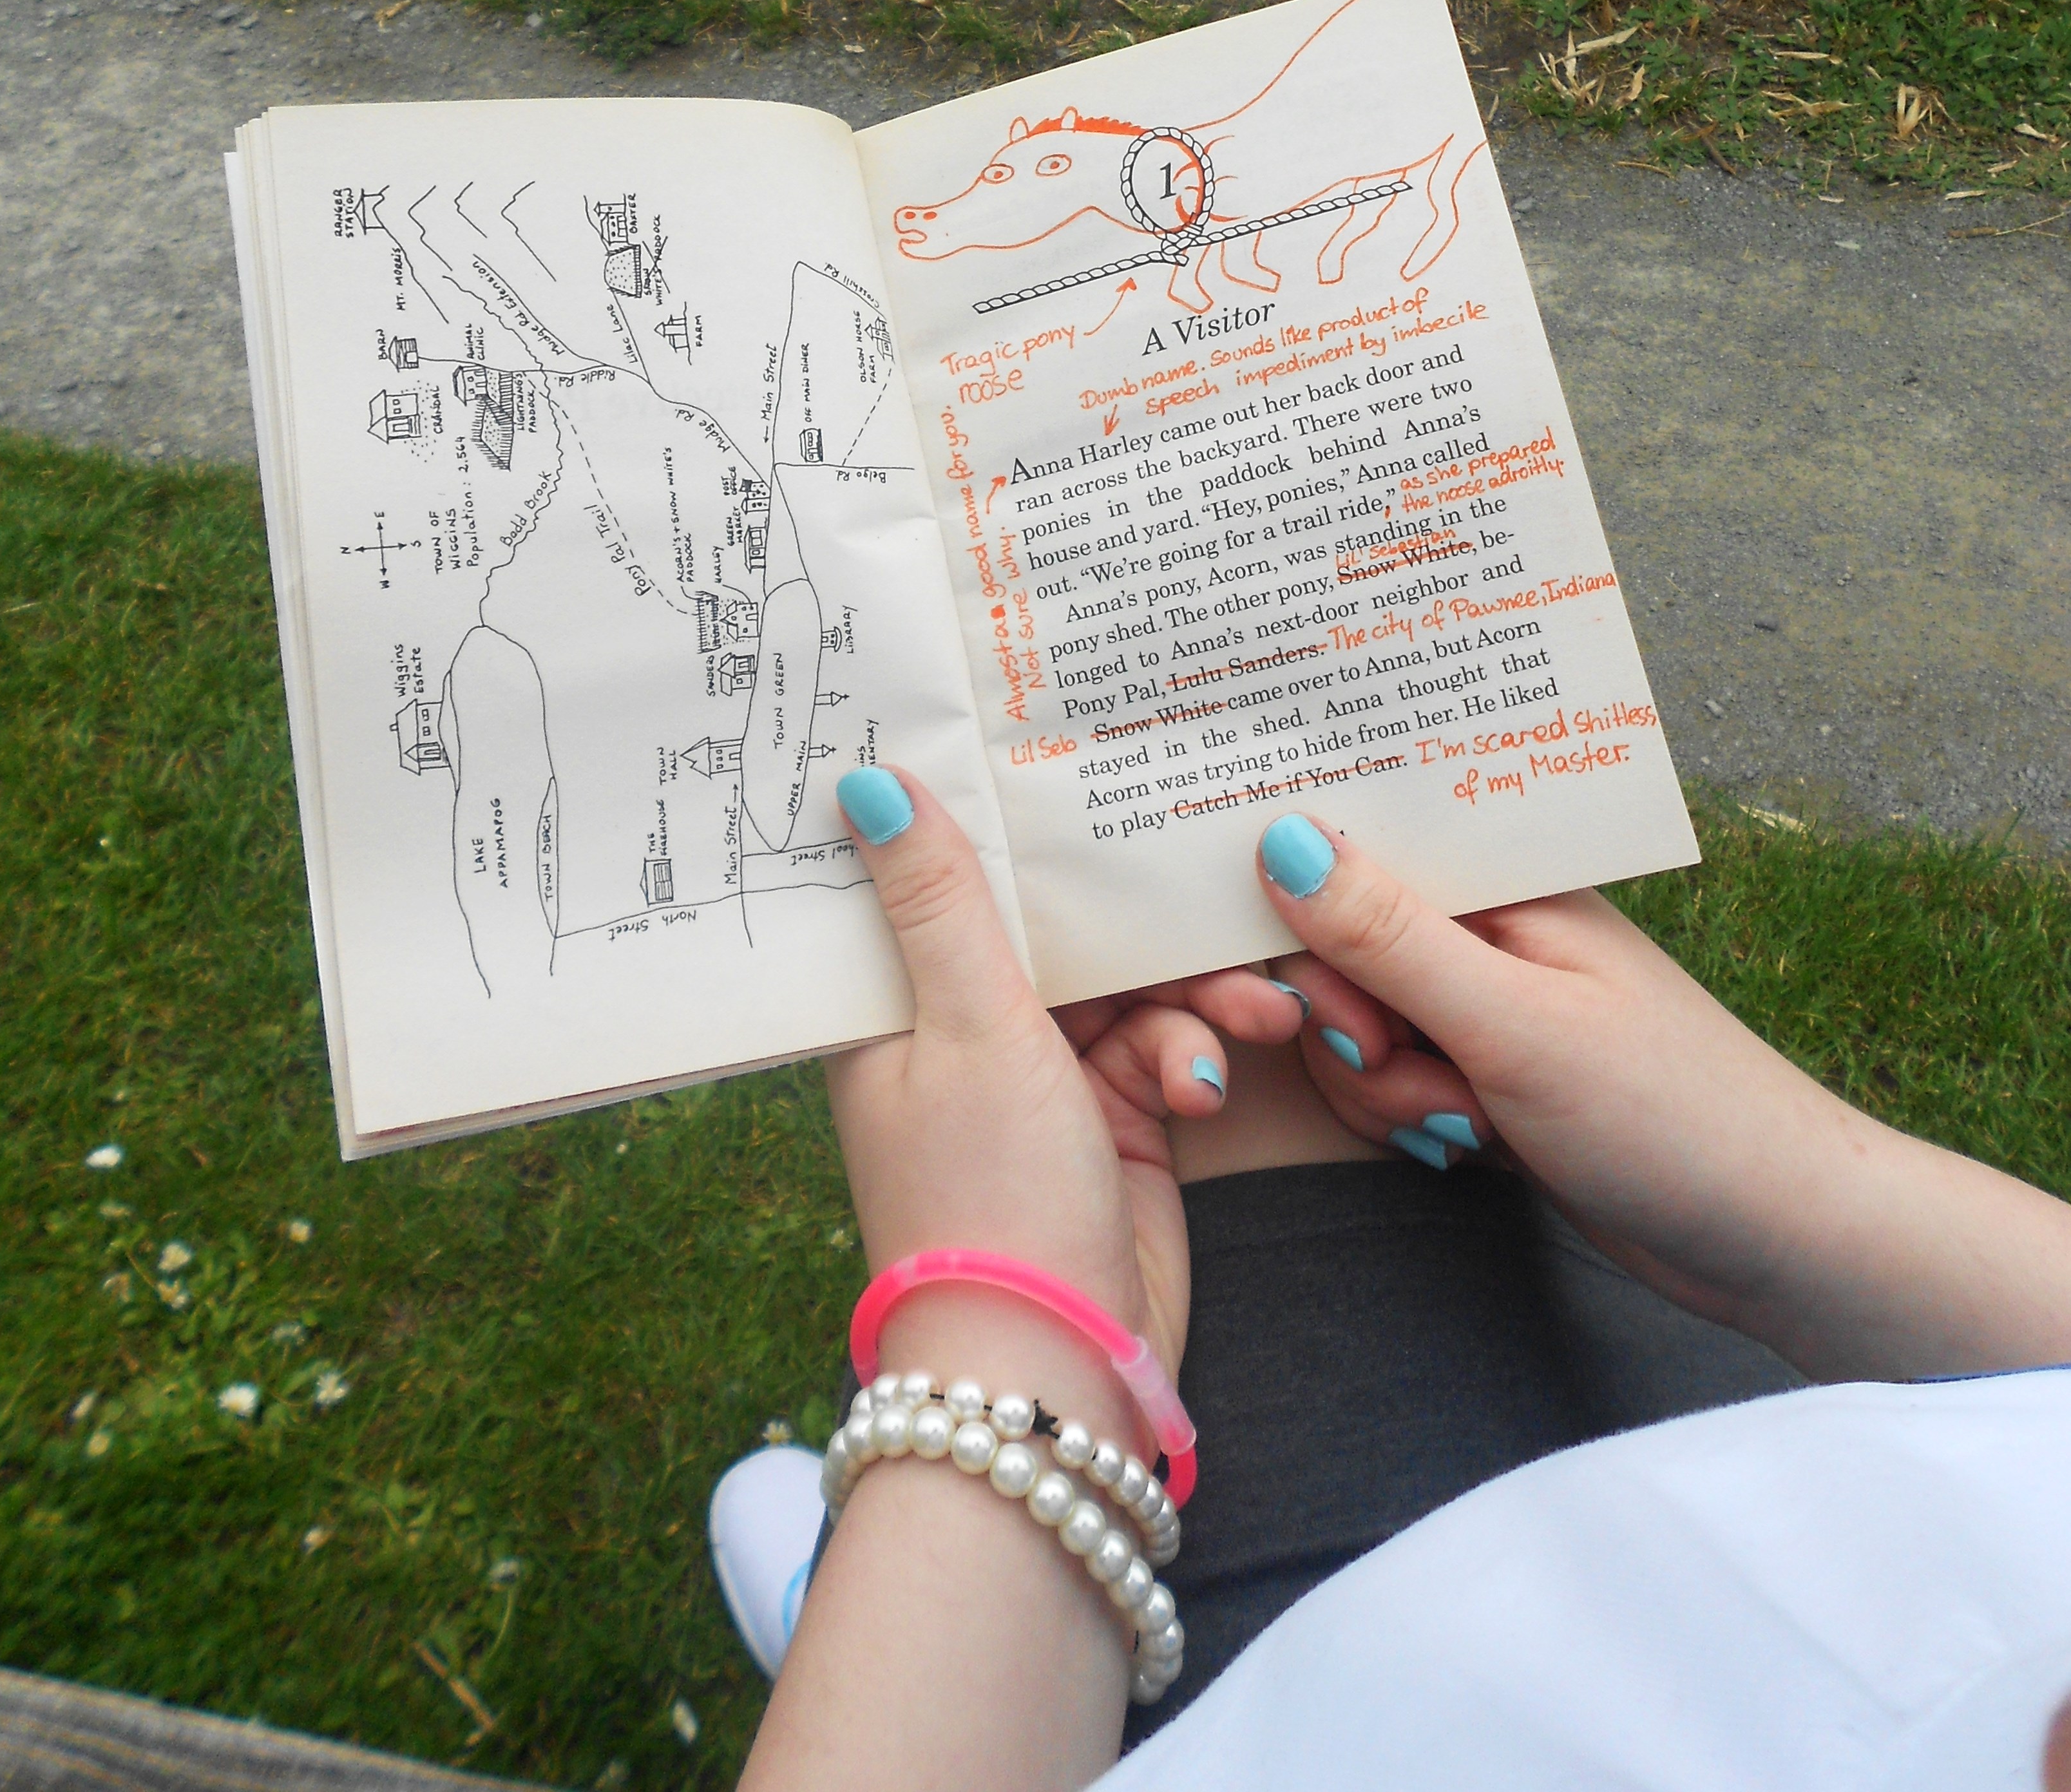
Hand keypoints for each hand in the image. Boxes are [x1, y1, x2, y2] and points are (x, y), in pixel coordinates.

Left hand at [827, 768, 1259, 1390]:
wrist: (1055, 1371)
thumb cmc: (988, 1194)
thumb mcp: (968, 1022)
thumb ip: (941, 896)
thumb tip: (863, 776)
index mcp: (895, 1004)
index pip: (935, 877)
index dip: (989, 818)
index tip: (1050, 748)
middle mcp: (958, 1031)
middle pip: (1054, 928)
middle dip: (1142, 923)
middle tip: (1218, 902)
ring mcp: (1037, 1078)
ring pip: (1126, 984)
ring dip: (1194, 996)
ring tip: (1256, 1013)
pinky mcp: (1108, 1119)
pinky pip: (1161, 1045)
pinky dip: (1193, 1054)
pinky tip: (1208, 1086)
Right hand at [1250, 811, 2070, 1378]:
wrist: (1777, 1238)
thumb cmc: (1672, 1116)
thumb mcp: (1513, 1024)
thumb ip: (1387, 936)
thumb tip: (1279, 835)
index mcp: (1501, 881)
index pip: (1348, 857)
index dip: (1305, 930)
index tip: (1329, 1007)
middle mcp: (1487, 926)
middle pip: (1334, 950)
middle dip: (1353, 1031)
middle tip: (1420, 1075)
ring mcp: (1487, 1002)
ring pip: (1354, 1025)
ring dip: (1388, 1088)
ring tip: (1471, 1120)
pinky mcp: (1489, 1071)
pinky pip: (1393, 1078)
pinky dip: (1414, 1118)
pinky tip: (1474, 1146)